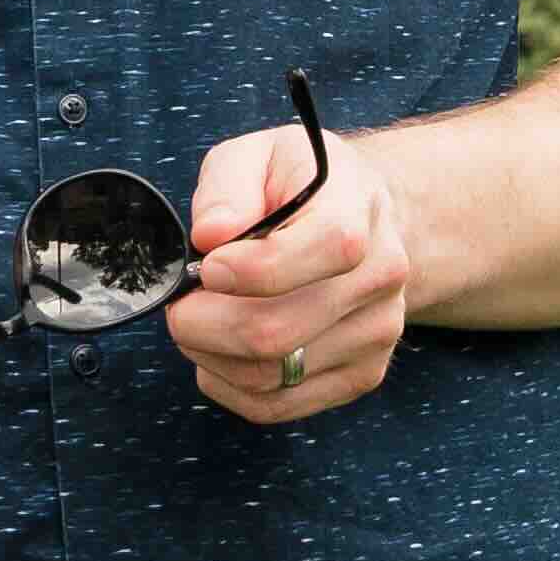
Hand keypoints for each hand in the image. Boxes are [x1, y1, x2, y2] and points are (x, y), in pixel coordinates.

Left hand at [163, 115, 410, 425]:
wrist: (360, 220)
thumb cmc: (297, 186)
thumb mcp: (258, 155)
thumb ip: (228, 186)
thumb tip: (211, 235)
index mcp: (358, 210)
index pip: (326, 249)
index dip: (252, 269)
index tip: (208, 266)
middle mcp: (380, 277)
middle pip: (277, 331)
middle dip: (203, 323)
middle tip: (180, 303)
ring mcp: (376, 334)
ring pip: (269, 376)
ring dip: (209, 355)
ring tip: (198, 321)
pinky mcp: (361, 375)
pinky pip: (276, 405)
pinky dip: (228, 386)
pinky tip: (218, 353)